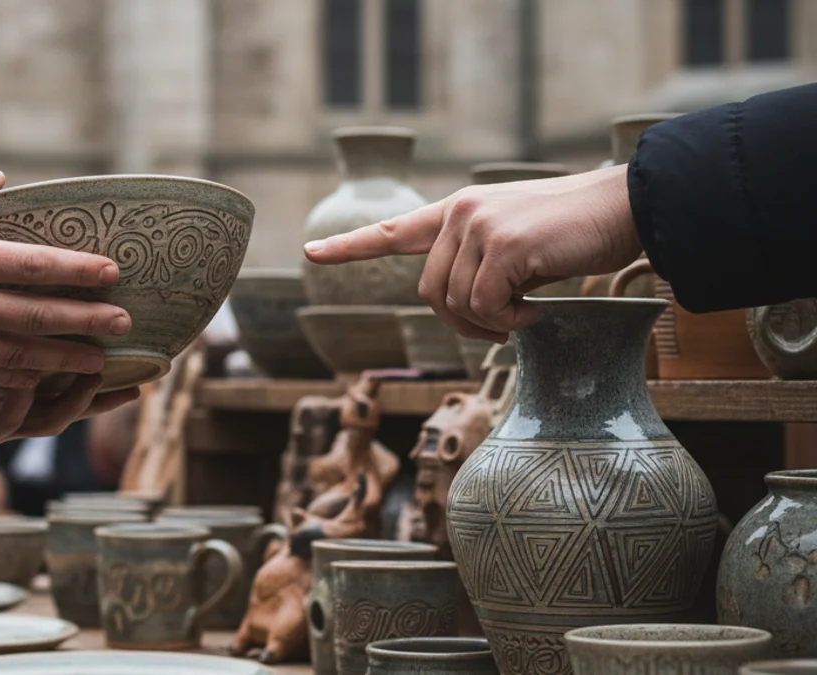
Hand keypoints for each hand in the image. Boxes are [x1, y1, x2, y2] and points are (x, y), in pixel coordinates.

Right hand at [0, 171, 131, 386]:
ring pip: (21, 355)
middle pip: (36, 316)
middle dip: (86, 320)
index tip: (112, 272)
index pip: (30, 265)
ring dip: (66, 358)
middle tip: (124, 322)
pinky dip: (27, 377)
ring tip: (102, 361)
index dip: (76, 270)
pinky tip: (50, 377)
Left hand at [303, 164, 640, 340]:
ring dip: (491, 325)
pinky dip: (510, 321)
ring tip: (527, 313)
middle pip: (430, 293)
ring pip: (455, 304)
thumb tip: (464, 312)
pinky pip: (484, 306)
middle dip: (463, 325)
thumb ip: (479, 265)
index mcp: (457, 210)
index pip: (393, 229)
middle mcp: (459, 213)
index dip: (351, 246)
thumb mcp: (515, 245)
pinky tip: (538, 310)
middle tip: (503, 329)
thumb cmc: (574, 232)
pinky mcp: (502, 245)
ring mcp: (478, 225)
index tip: (310, 253)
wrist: (625, 207)